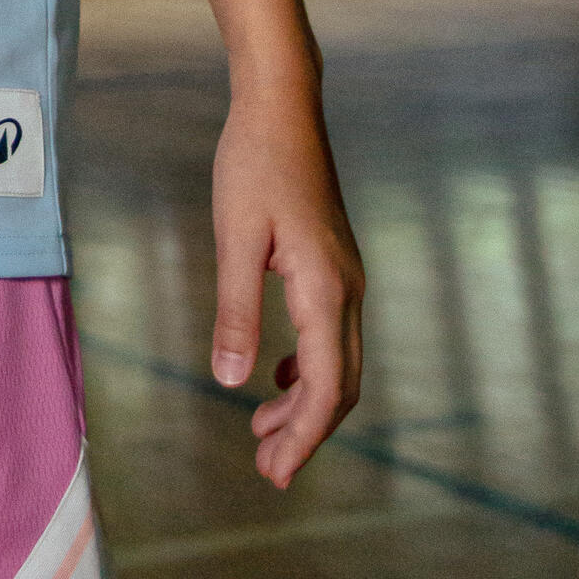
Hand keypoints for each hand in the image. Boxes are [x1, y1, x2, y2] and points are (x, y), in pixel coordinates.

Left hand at [210, 78, 363, 487]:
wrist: (282, 106)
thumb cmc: (253, 164)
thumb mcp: (234, 238)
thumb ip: (235, 311)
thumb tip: (230, 381)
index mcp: (325, 289)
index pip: (325, 385)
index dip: (302, 435)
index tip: (276, 473)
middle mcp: (348, 289)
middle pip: (340, 384)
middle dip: (306, 432)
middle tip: (267, 469)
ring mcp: (345, 276)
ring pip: (337, 361)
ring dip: (304, 402)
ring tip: (263, 432)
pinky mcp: (332, 264)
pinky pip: (330, 333)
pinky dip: (306, 366)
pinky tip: (272, 376)